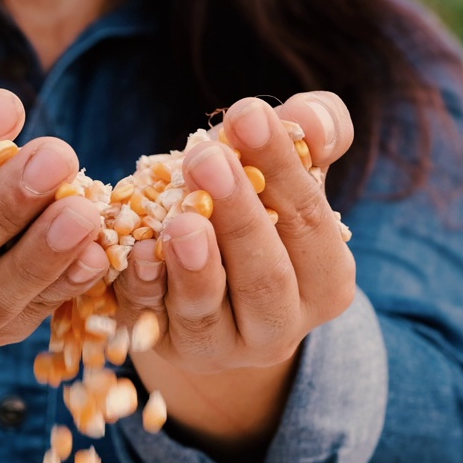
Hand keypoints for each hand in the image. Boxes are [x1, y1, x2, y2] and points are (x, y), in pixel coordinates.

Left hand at [112, 92, 356, 462]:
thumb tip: (310, 119)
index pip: (311, 222)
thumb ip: (312, 132)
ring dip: (195, 264)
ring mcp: (221, 346)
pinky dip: (144, 287)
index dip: (282, 169)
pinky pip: (151, 322)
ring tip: (181, 218)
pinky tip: (136, 251)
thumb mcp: (288, 167)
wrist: (206, 279)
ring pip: (208, 310)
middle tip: (208, 159)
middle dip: (238, 215)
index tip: (247, 114)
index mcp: (326, 280)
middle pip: (266, 276)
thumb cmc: (258, 208)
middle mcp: (281, 325)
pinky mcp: (165, 348)